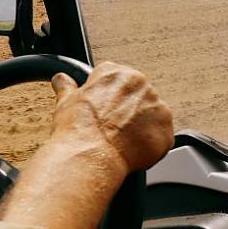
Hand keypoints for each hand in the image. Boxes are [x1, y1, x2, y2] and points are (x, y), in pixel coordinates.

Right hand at [50, 62, 173, 172]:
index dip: (111, 100)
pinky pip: (161, 137)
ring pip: (152, 117)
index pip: (120, 82)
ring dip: (141, 128)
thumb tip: (61, 80)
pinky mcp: (166, 130)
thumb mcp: (66, 102)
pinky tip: (132, 151)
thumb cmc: (78, 129)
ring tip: (121, 142)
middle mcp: (141, 85)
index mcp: (118, 74)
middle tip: (113, 129)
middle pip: (139, 98)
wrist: (89, 154)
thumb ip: (67, 87)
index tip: (106, 112)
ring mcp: (157, 107)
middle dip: (128, 113)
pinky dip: (150, 146)